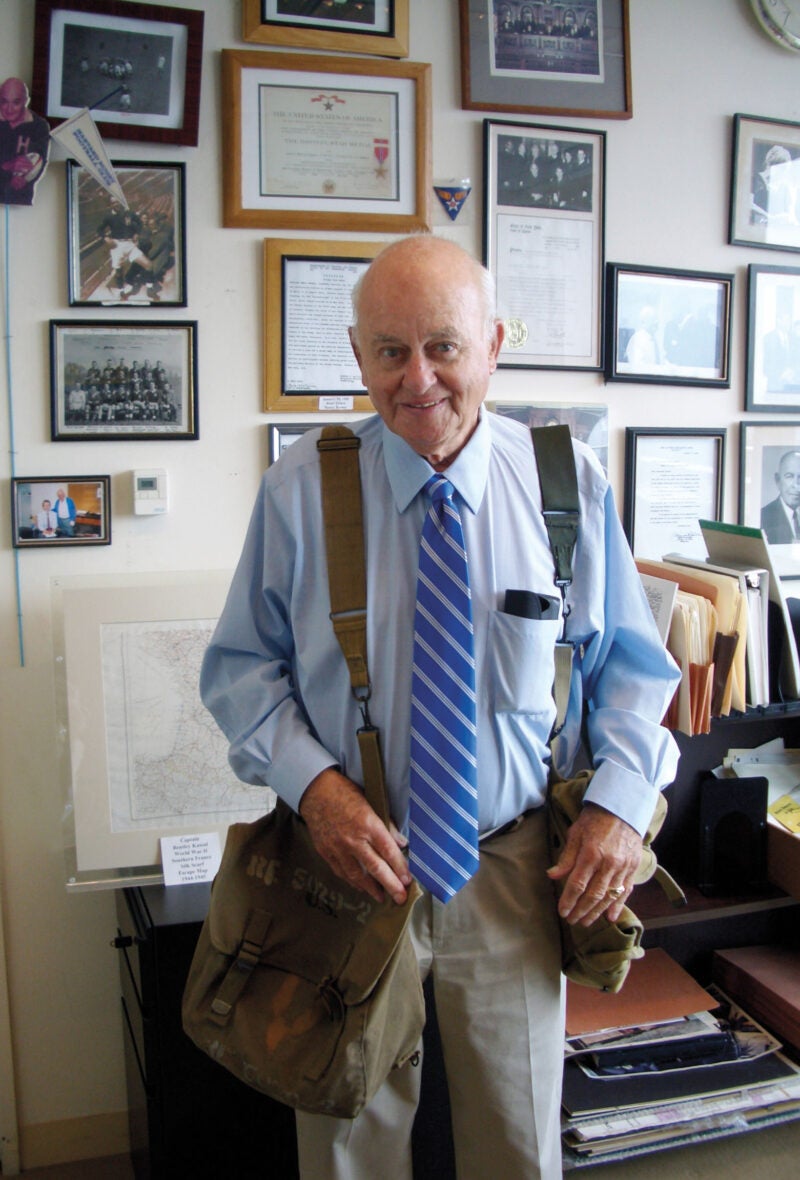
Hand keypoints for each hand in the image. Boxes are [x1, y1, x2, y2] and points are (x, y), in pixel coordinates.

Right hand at [299, 768, 411, 905]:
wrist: (314, 791)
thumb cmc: (345, 793)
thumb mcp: (371, 802)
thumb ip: (387, 825)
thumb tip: (401, 843)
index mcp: (368, 824)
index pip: (389, 851)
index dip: (400, 868)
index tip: (408, 880)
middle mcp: (354, 839)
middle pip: (376, 868)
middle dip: (391, 885)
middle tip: (400, 898)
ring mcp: (338, 848)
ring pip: (357, 875)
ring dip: (371, 888)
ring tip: (381, 897)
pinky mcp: (326, 852)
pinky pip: (341, 871)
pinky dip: (352, 881)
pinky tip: (360, 886)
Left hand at [547, 802, 642, 926]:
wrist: (621, 809)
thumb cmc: (594, 820)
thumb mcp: (575, 834)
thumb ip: (566, 857)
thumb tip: (552, 875)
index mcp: (591, 854)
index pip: (577, 884)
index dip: (569, 901)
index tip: (562, 911)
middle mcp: (608, 863)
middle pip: (593, 894)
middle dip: (581, 910)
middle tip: (572, 921)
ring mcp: (623, 867)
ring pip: (609, 896)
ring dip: (596, 912)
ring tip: (586, 922)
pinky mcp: (633, 868)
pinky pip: (626, 891)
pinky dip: (618, 906)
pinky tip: (611, 917)